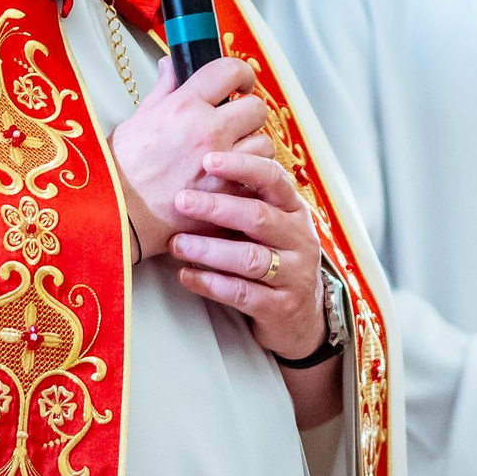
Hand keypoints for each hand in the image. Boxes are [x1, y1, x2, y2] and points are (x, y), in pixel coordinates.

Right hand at [110, 58, 267, 263]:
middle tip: (237, 122)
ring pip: (263, 144)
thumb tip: (171, 66)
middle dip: (249, 112)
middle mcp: (207, 130)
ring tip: (234, 155)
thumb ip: (164, 90)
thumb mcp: (138, 119)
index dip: (242, 74)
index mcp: (184, 106)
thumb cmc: (121, 170)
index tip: (241, 83)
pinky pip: (256, 179)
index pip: (229, 70)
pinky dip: (248, 178)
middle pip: (256, 107)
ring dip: (253, 147)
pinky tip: (232, 179)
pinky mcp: (228, 195)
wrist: (117, 214)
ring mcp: (221, 164)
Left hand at [167, 150, 327, 360]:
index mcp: (294, 210)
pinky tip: (185, 275)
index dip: (242, 167)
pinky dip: (210, 283)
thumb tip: (196, 169)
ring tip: (176, 243)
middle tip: (181, 200)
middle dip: (216, 207)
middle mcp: (299, 239)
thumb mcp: (270, 225)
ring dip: (208, 249)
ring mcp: (294, 274)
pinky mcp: (280, 307)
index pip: (273, 179)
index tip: (208, 160)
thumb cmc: (273, 257)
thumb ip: (244, 201)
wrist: (300, 315)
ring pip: (248, 258)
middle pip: (258, 217)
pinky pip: (241, 293)